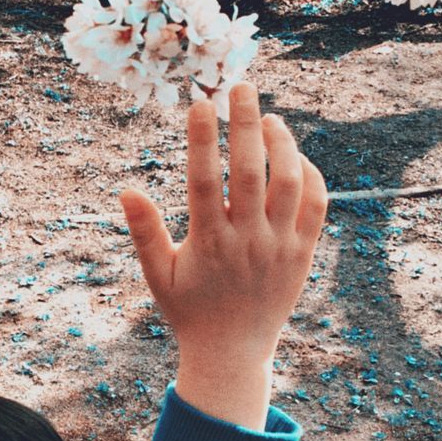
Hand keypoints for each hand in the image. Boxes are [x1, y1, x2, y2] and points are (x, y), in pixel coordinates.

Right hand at [119, 83, 327, 369]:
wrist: (233, 354)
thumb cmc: (188, 312)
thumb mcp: (158, 275)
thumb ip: (144, 232)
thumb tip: (126, 190)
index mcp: (208, 243)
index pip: (205, 179)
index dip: (203, 138)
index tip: (201, 103)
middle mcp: (247, 241)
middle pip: (251, 170)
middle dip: (247, 123)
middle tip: (241, 86)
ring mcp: (280, 246)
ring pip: (289, 182)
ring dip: (281, 144)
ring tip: (269, 118)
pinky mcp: (303, 253)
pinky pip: (315, 204)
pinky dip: (308, 174)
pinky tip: (292, 155)